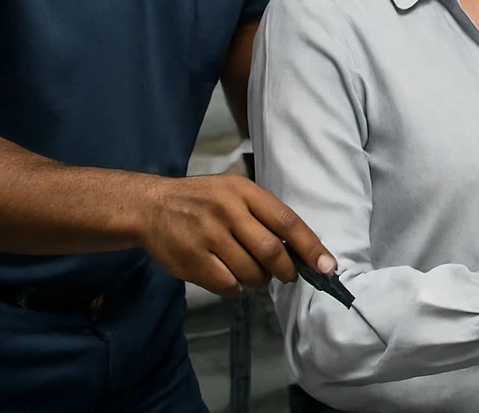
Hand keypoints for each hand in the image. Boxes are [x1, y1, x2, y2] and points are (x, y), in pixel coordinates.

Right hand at [133, 175, 335, 296]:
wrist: (151, 206)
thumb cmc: (202, 201)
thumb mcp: (234, 191)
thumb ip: (263, 214)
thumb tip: (300, 248)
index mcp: (244, 192)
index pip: (287, 221)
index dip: (310, 246)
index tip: (327, 266)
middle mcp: (227, 212)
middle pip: (270, 251)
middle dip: (286, 270)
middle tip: (288, 276)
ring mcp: (207, 236)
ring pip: (249, 271)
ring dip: (259, 281)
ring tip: (255, 276)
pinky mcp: (190, 259)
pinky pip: (226, 284)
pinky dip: (236, 288)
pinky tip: (232, 279)